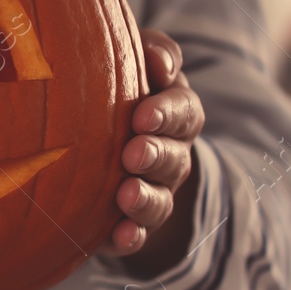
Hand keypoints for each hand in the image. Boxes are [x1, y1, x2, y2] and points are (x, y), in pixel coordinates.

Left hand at [103, 29, 204, 272]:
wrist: (107, 137)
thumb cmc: (120, 88)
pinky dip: (132, 236)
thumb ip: (153, 52)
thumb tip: (161, 63)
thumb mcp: (136, 61)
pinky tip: (120, 237)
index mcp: (175, 114)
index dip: (167, 113)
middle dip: (156, 156)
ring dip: (146, 198)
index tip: (142, 114)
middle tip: (133, 154)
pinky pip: (138, 233)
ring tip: (126, 195)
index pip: (183, 111)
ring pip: (159, 198)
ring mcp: (154, 190)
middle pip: (174, 158)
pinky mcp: (130, 221)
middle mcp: (171, 155)